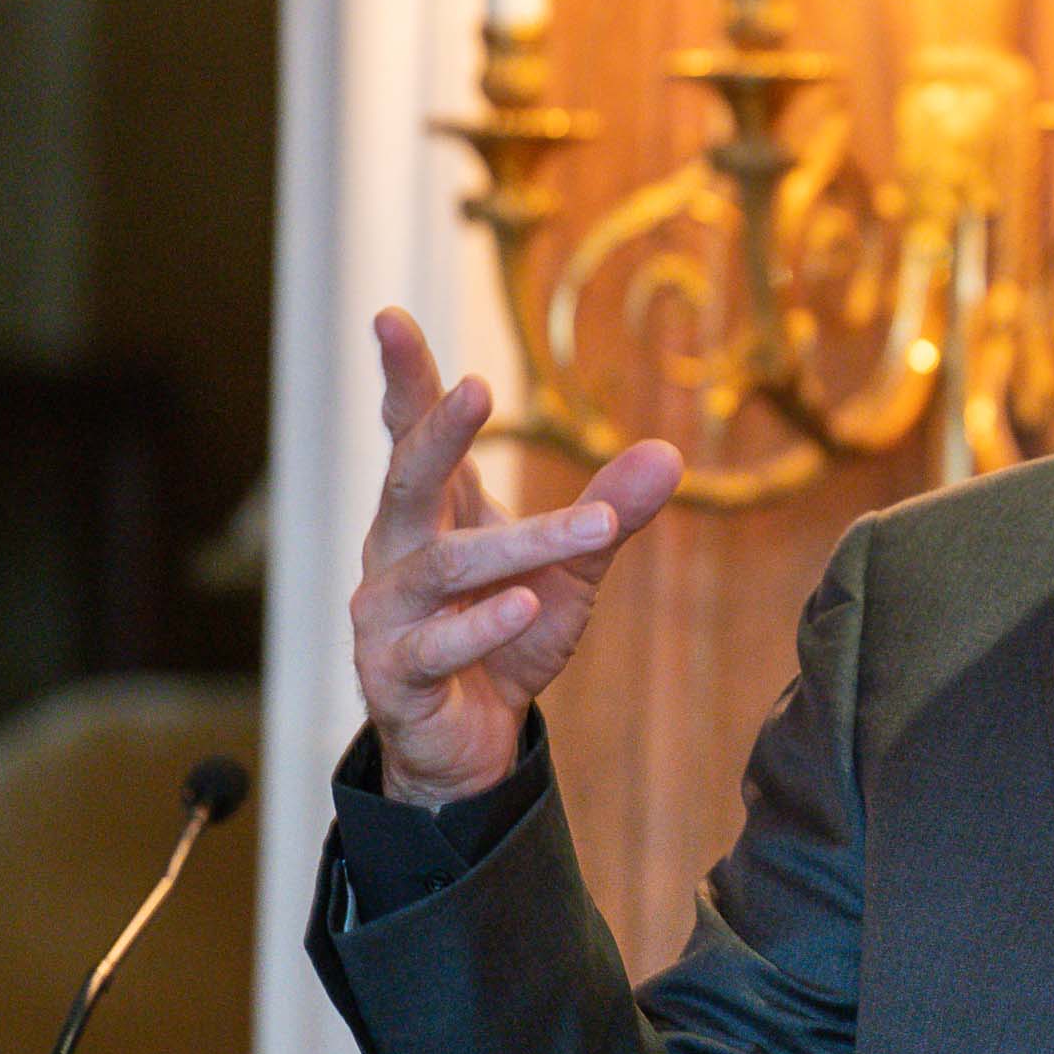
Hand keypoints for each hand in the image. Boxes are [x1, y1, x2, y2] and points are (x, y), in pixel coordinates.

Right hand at [349, 308, 682, 804]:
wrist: (474, 737)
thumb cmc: (509, 635)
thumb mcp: (571, 570)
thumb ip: (609, 515)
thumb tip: (667, 453)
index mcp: (432, 513)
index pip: (411, 434)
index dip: (404, 378)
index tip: (391, 316)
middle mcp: (396, 552)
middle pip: (407, 480)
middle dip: (438, 433)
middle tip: (475, 385)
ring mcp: (387, 614)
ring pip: (444, 567)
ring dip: (518, 545)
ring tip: (588, 527)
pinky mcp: (394, 675)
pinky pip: (435, 647)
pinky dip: (481, 628)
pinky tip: (525, 607)